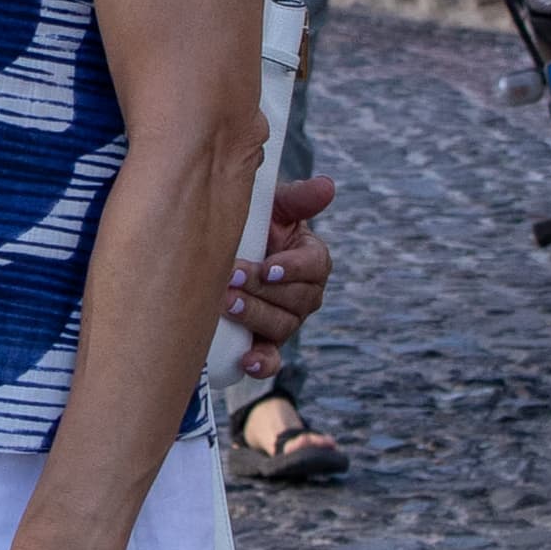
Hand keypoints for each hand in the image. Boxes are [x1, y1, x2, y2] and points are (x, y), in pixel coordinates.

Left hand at [225, 171, 332, 372]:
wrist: (224, 247)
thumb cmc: (254, 224)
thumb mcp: (274, 206)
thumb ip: (298, 198)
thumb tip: (326, 186)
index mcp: (312, 260)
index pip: (315, 266)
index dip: (293, 269)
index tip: (269, 266)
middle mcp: (304, 294)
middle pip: (296, 299)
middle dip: (262, 290)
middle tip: (231, 280)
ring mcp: (286, 321)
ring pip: (281, 326)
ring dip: (254, 316)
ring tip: (225, 303)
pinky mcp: (266, 343)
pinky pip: (271, 359)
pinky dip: (262, 363)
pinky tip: (246, 361)